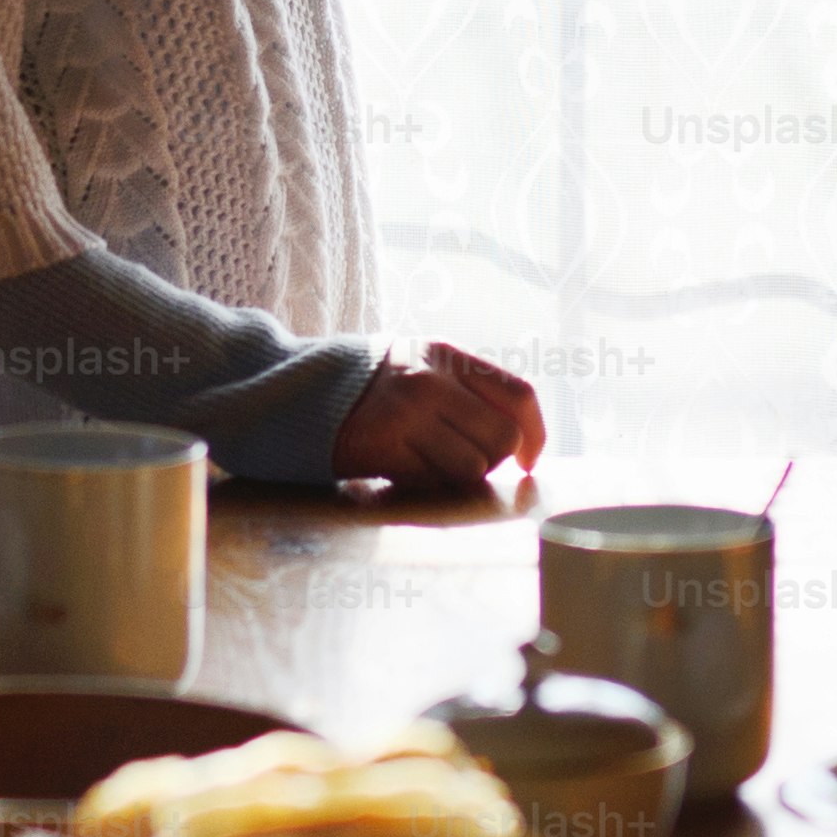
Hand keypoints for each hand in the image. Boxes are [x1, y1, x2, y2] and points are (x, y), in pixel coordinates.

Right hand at [330, 340, 546, 496]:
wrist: (301, 393)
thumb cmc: (375, 386)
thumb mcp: (422, 364)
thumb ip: (468, 389)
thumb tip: (523, 439)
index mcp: (446, 354)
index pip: (518, 394)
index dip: (536, 434)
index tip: (529, 460)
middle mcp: (429, 380)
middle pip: (502, 438)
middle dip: (493, 460)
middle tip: (467, 459)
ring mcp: (405, 414)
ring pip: (472, 467)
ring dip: (458, 474)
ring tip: (430, 460)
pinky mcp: (382, 447)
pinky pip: (434, 482)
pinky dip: (428, 483)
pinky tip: (406, 465)